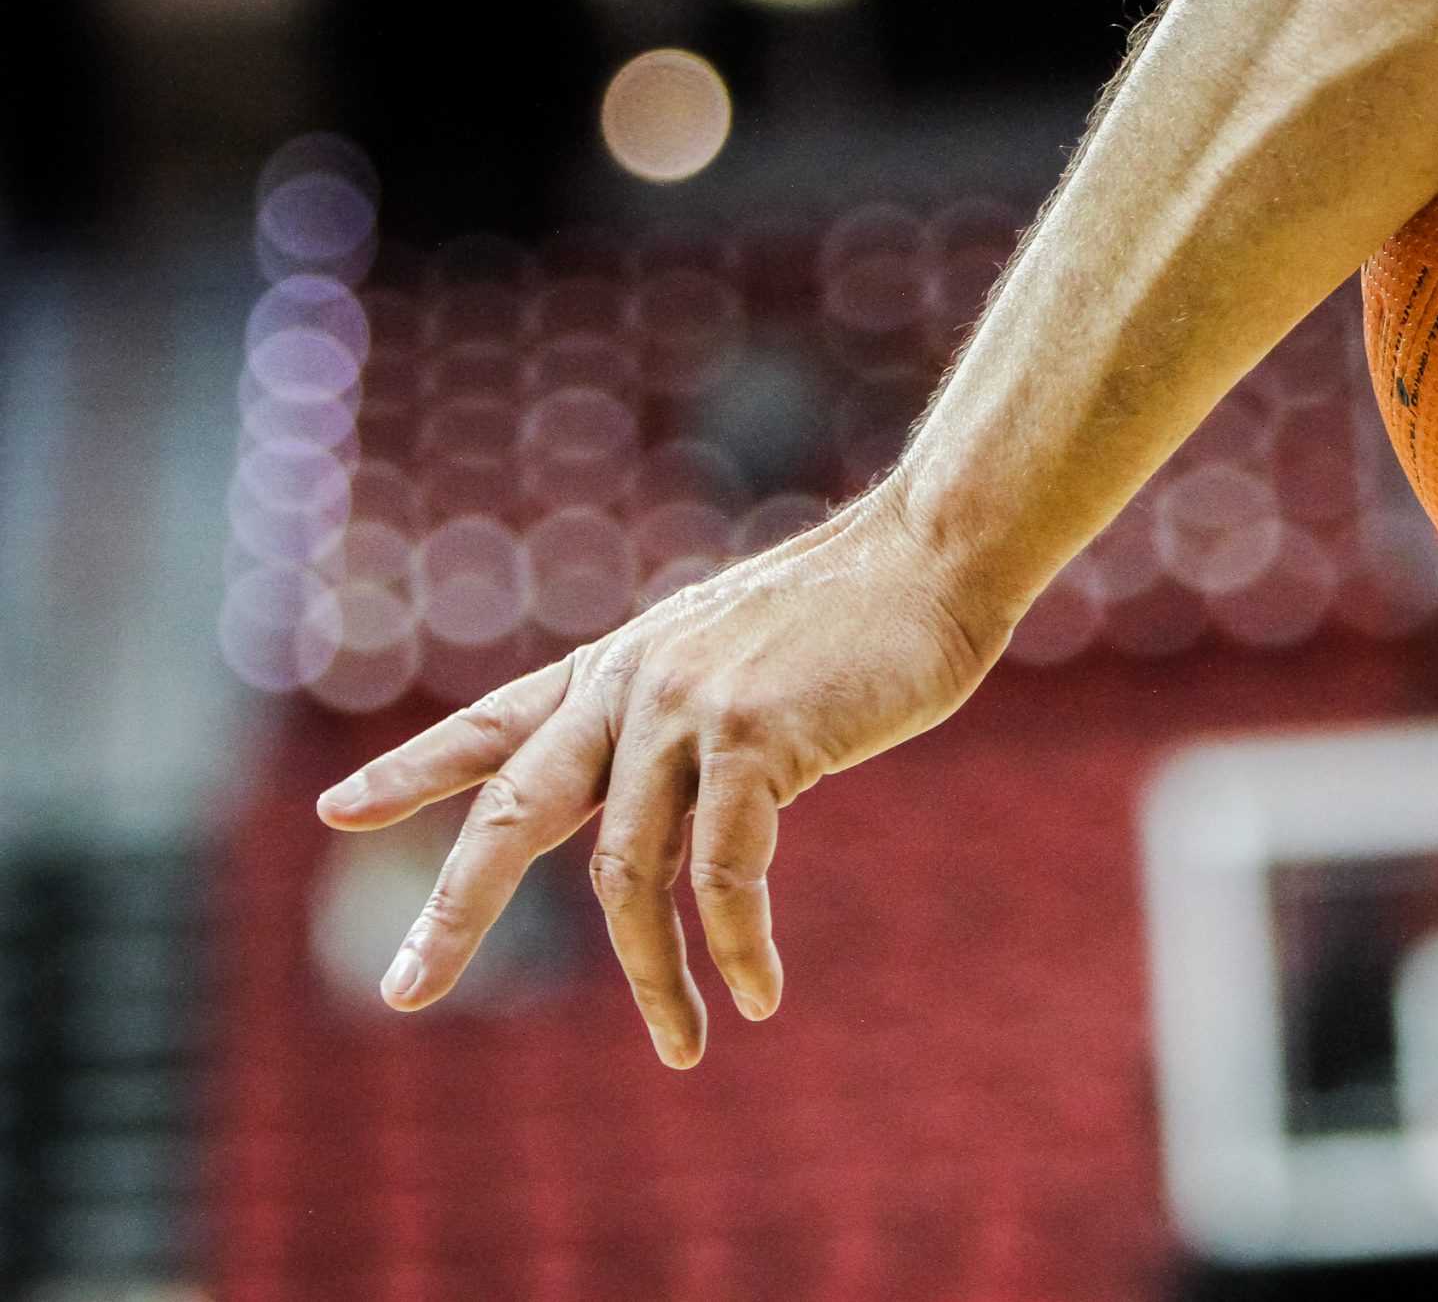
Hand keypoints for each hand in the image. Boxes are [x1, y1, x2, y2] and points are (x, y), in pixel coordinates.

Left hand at [315, 478, 1005, 1066]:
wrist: (930, 557)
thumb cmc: (857, 615)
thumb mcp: (739, 658)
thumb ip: (685, 722)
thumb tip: (673, 808)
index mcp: (619, 667)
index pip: (495, 723)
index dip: (415, 768)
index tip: (340, 809)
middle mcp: (631, 686)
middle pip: (515, 811)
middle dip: (456, 907)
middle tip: (402, 990)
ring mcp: (685, 709)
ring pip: (630, 872)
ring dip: (652, 976)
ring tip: (679, 1048)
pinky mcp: (752, 738)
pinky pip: (726, 872)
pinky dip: (737, 945)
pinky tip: (757, 993)